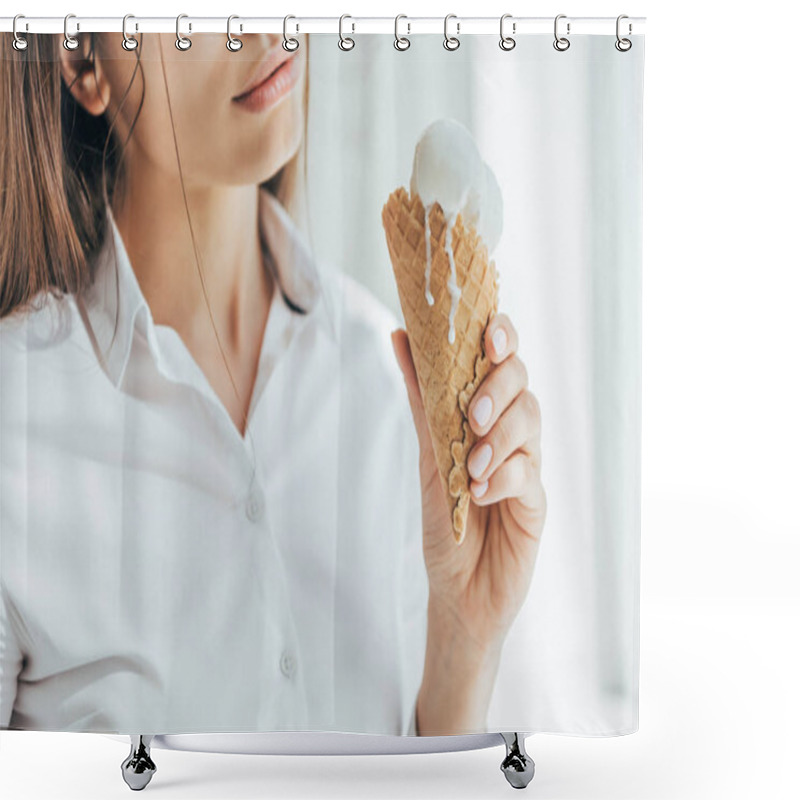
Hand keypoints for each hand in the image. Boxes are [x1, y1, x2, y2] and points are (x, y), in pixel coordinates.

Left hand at [392, 313, 546, 654]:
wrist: (456, 589)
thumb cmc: (445, 519)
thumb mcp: (427, 453)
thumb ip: (421, 397)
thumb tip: (400, 334)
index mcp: (486, 416)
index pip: (503, 361)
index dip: (502, 337)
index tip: (490, 333)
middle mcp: (511, 434)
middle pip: (521, 385)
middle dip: (498, 389)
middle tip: (471, 416)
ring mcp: (527, 466)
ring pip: (530, 423)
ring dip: (498, 437)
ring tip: (470, 465)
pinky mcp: (537, 502)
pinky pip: (530, 474)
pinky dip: (503, 478)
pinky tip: (480, 493)